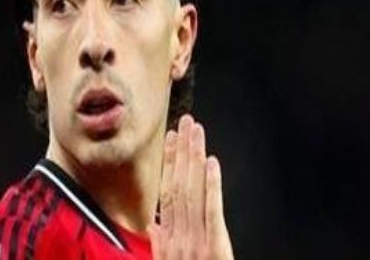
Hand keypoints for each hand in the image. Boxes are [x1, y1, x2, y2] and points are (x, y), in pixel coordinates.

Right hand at [148, 114, 233, 259]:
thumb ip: (158, 245)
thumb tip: (153, 224)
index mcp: (167, 239)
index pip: (167, 191)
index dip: (170, 162)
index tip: (172, 139)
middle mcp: (179, 235)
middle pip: (180, 184)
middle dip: (183, 151)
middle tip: (187, 122)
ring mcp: (196, 241)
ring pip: (193, 191)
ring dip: (195, 159)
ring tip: (197, 132)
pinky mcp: (215, 248)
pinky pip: (212, 212)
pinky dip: (212, 186)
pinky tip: (211, 163)